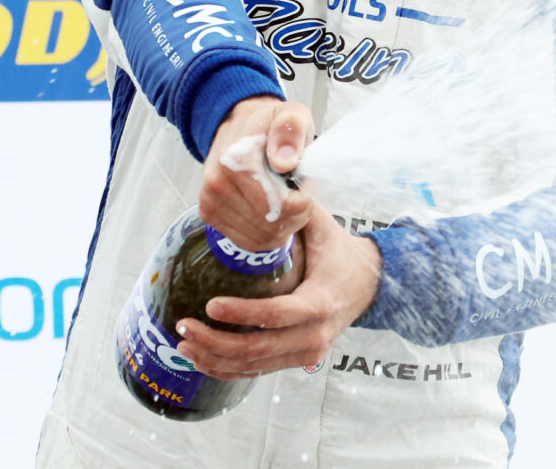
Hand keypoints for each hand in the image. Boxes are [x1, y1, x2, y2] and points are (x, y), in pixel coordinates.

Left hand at [174, 199, 382, 377]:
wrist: (371, 284)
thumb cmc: (341, 251)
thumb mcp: (324, 226)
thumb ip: (295, 207)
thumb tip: (264, 182)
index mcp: (320, 302)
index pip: (276, 315)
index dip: (240, 313)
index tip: (209, 304)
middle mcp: (314, 335)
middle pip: (257, 349)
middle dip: (214, 341)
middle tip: (184, 325)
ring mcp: (307, 353)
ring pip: (253, 366)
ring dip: (214, 358)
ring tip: (184, 342)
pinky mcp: (299, 361)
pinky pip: (258, 373)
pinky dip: (227, 369)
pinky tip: (202, 358)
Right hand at [200, 95, 313, 251]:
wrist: (237, 126)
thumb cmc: (268, 124)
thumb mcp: (291, 115)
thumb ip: (291, 130)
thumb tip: (284, 162)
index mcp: (237, 160)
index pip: (279, 204)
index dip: (302, 200)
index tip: (305, 184)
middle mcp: (217, 183)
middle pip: (270, 224)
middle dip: (295, 215)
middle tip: (300, 194)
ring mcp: (210, 201)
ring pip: (261, 238)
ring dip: (282, 226)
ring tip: (287, 202)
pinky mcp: (209, 214)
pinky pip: (247, 241)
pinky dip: (267, 234)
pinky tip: (273, 213)